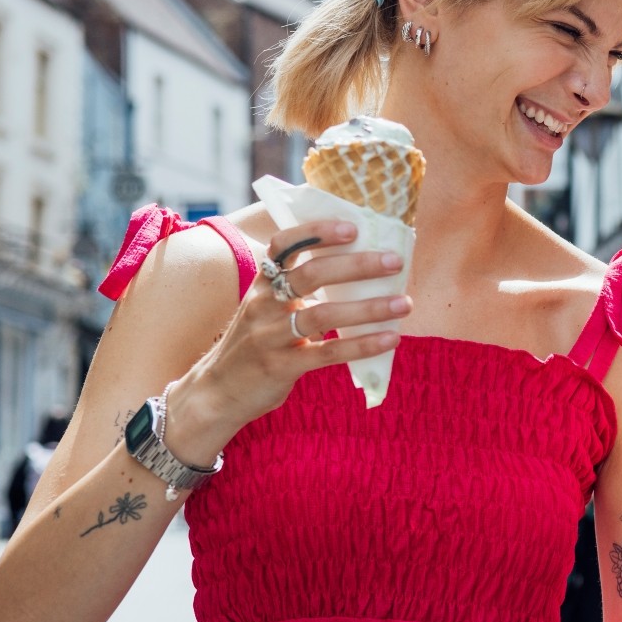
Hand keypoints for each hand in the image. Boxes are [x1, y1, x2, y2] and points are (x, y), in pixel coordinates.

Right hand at [170, 220, 412, 452]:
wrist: (217, 393)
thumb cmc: (254, 345)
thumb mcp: (266, 310)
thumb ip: (298, 292)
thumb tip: (358, 270)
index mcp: (262, 284)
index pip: (283, 244)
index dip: (316, 232)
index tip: (353, 228)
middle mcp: (263, 304)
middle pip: (311, 274)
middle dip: (357, 265)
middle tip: (394, 262)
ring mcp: (270, 336)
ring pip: (323, 314)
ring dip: (369, 308)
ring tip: (404, 304)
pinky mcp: (281, 367)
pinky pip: (328, 353)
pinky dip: (362, 345)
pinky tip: (391, 339)